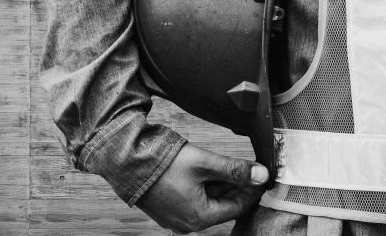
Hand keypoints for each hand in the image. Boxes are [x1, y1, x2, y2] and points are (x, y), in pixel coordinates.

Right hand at [135, 143, 268, 233]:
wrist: (125, 161)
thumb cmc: (161, 164)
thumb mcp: (203, 163)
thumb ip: (234, 169)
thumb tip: (261, 175)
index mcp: (199, 218)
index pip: (237, 207)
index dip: (251, 189)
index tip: (260, 174)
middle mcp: (187, 224)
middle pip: (222, 205)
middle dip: (234, 186)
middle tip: (245, 167)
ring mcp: (174, 217)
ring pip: (206, 202)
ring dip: (218, 185)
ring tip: (224, 166)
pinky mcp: (165, 208)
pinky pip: (191, 201)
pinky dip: (201, 188)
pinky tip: (204, 171)